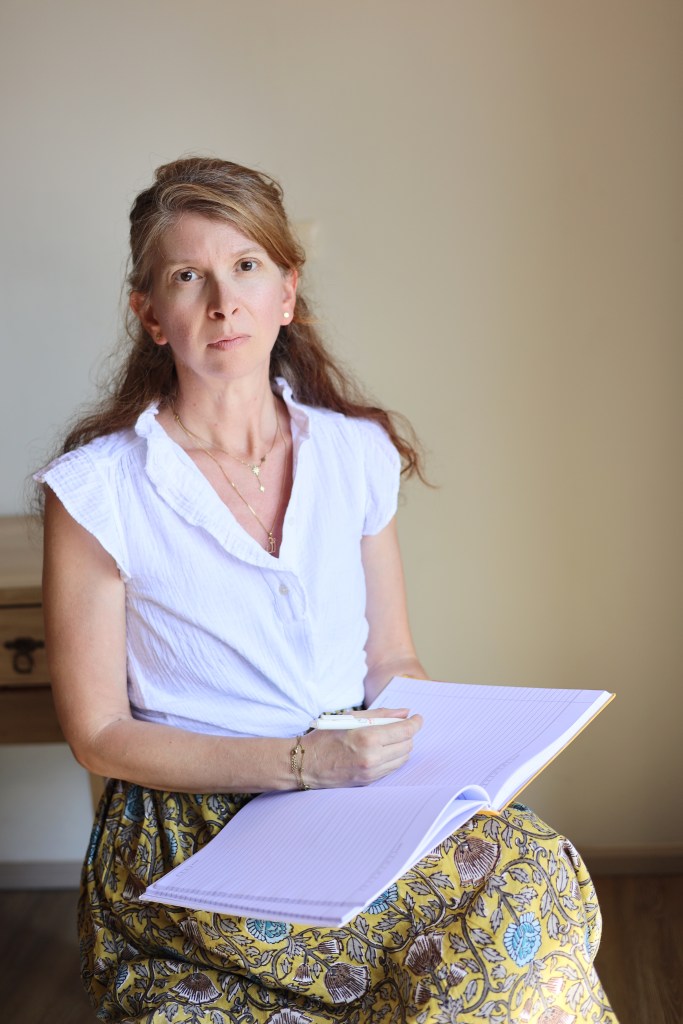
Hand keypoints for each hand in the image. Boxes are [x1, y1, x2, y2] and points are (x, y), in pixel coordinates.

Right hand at [302, 708, 422, 787]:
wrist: (305, 764)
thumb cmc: (325, 738)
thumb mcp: (351, 719)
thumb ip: (381, 714)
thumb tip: (404, 712)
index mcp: (367, 738)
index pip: (404, 731)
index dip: (415, 723)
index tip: (418, 718)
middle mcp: (372, 758)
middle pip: (407, 745)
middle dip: (409, 734)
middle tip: (402, 725)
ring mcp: (371, 773)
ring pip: (402, 759)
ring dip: (402, 747)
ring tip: (392, 737)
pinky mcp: (369, 782)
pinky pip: (391, 769)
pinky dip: (393, 758)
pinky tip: (384, 750)